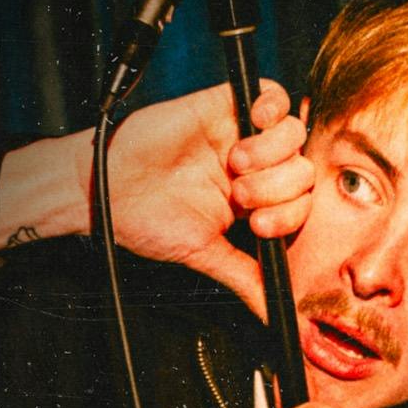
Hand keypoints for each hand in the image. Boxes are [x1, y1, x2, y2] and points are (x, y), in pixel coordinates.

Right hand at [0, 81, 312, 319]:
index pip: (300, 203)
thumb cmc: (145, 218)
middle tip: (239, 194)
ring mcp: (241, 134)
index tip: (257, 225)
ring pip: (293, 133)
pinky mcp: (225, 105)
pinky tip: (253, 123)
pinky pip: (272, 93)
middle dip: (277, 187)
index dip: (289, 214)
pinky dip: (273, 106)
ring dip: (272, 152)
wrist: (106, 187)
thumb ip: (244, 276)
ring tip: (234, 163)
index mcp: (254, 203)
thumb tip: (276, 314)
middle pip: (302, 169)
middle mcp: (253, 168)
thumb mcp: (202, 253)